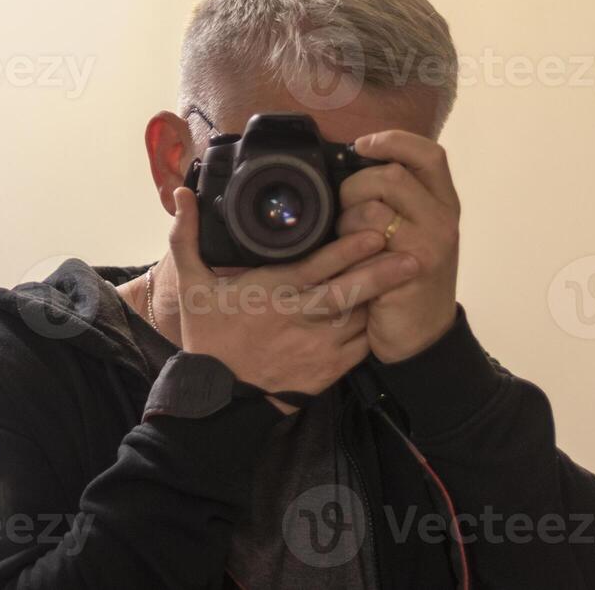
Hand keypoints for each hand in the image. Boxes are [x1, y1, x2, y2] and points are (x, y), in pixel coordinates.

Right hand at [164, 187, 418, 412]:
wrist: (218, 399)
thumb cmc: (208, 337)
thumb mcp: (193, 286)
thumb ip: (187, 237)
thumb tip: (180, 195)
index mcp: (271, 293)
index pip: (316, 267)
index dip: (347, 250)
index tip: (373, 231)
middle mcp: (298, 320)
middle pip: (348, 293)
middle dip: (382, 273)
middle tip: (414, 255)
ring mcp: (316, 349)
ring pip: (359, 319)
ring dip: (383, 298)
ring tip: (410, 275)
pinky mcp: (327, 373)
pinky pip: (360, 348)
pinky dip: (374, 329)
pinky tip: (390, 311)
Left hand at [337, 131, 460, 362]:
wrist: (420, 339)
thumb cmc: (406, 281)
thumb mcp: (414, 233)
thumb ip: (398, 199)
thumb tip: (353, 162)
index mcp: (444, 204)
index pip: (428, 154)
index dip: (393, 141)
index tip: (362, 145)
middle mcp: (443, 219)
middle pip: (390, 175)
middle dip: (354, 189)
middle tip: (346, 214)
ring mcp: (431, 243)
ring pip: (372, 207)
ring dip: (347, 223)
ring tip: (352, 246)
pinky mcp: (411, 268)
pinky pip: (366, 241)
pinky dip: (349, 250)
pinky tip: (353, 266)